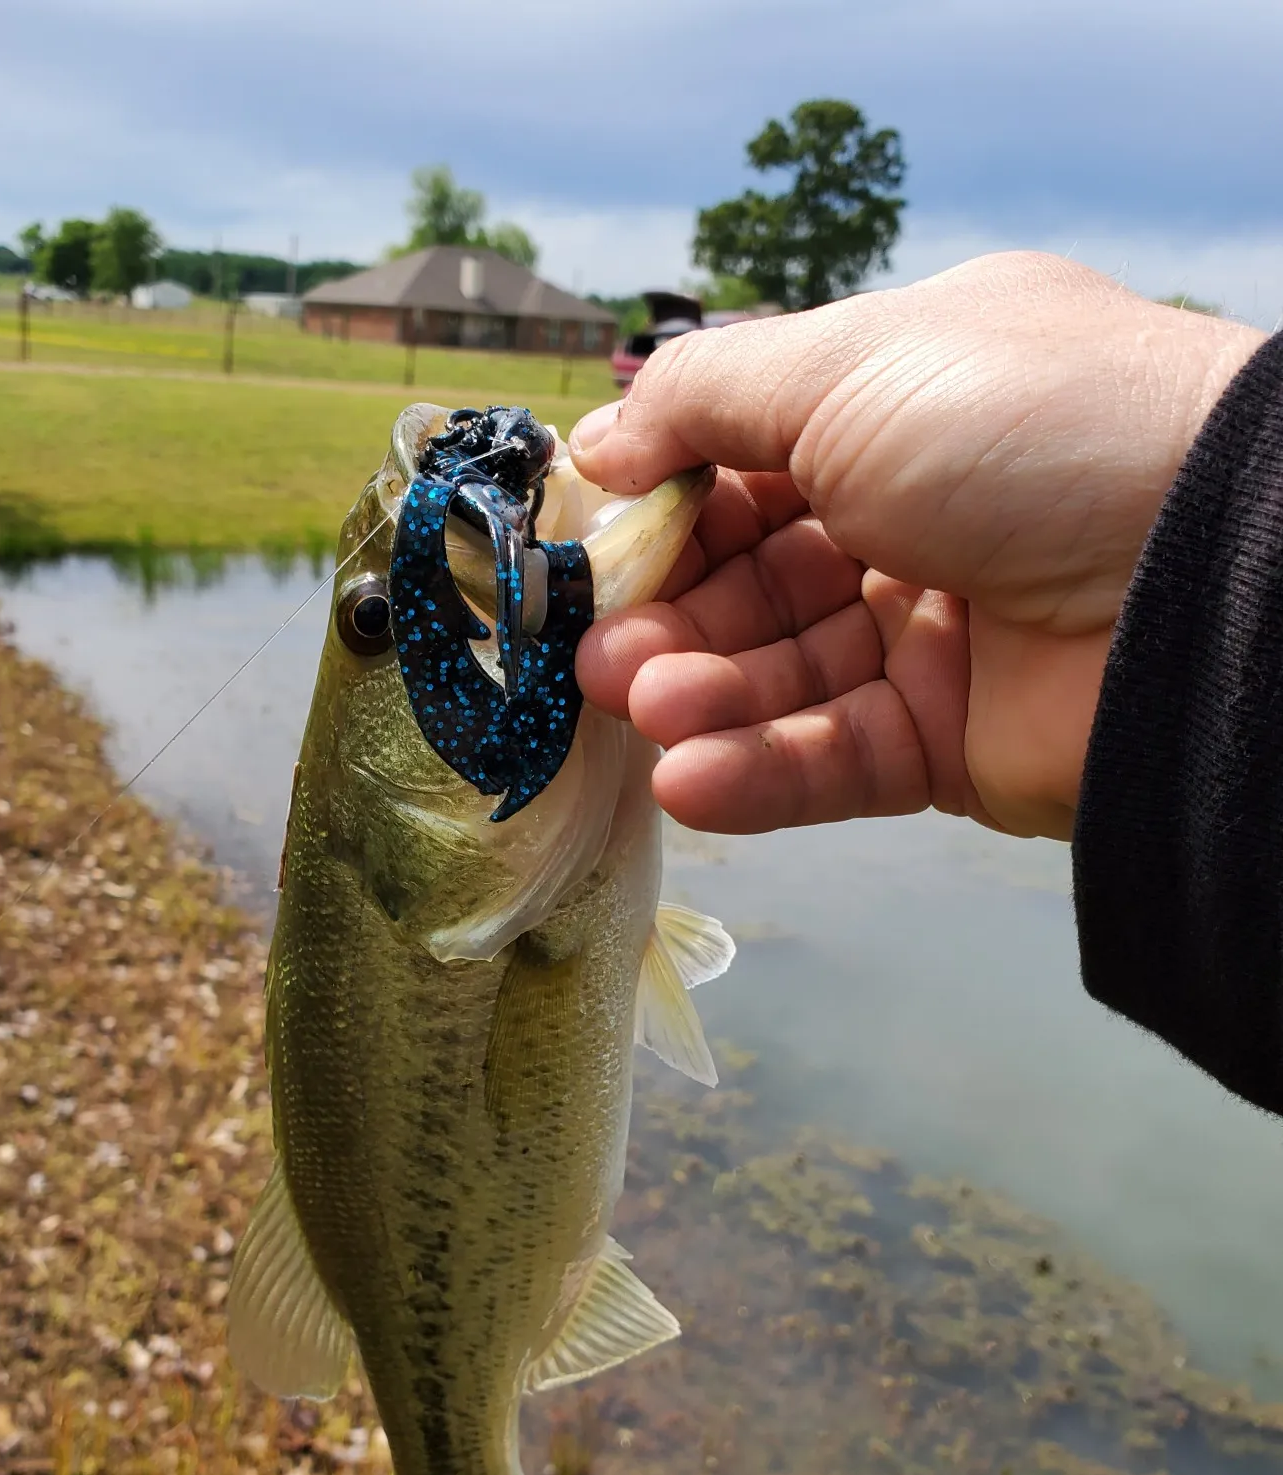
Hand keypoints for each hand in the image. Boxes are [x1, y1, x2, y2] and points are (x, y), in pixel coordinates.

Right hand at [571, 252, 1264, 839]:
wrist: (1210, 572)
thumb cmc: (1021, 430)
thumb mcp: (847, 366)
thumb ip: (705, 400)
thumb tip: (596, 445)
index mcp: (896, 412)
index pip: (745, 466)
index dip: (664, 506)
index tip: (590, 542)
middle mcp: (911, 519)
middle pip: (751, 582)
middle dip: (669, 616)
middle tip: (596, 650)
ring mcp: (931, 636)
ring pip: (782, 678)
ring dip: (700, 695)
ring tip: (640, 704)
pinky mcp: (950, 744)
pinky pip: (835, 760)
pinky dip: (758, 773)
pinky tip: (690, 781)